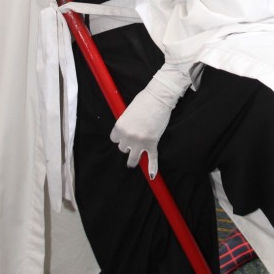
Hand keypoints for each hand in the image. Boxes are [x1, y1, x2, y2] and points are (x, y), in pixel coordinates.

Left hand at [110, 63, 191, 177]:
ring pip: (132, 158)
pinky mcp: (152, 143)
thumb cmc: (143, 101)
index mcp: (119, 127)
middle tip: (133, 140)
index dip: (120, 138)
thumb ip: (125, 123)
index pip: (114, 139)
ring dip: (133, 160)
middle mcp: (128, 137)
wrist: (158, 99)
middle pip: (123, 149)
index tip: (124, 135)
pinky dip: (152, 168)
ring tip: (134, 161)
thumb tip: (126, 129)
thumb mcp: (128, 112)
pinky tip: (152, 175)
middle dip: (127, 145)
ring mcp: (140, 142)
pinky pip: (152, 159)